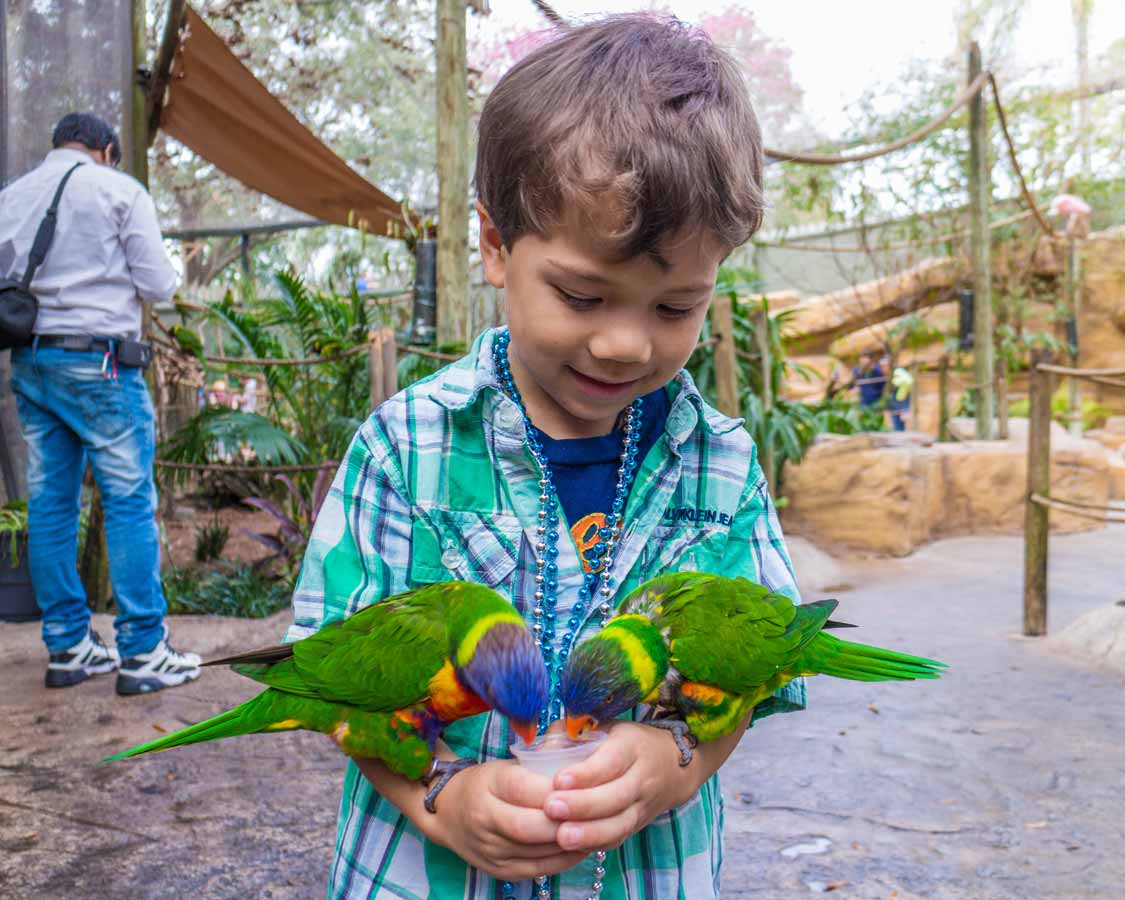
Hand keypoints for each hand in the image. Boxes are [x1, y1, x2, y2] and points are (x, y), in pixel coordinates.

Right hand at [428, 758, 589, 879]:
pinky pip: (540, 869)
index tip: (586, 786)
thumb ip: (541, 764)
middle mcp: (485, 819)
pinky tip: (583, 845)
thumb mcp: (507, 765)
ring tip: (597, 828)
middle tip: (595, 812)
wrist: (448, 812)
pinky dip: (566, 858)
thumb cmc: (486, 783)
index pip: (525, 789)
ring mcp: (491, 849)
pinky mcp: (500, 871)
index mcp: (488, 784)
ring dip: (572, 841)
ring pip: (539, 851)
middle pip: (532, 826)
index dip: (558, 791)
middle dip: (567, 821)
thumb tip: (586, 757)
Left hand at [542, 722, 697, 852]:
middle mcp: (642, 777)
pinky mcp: (638, 825)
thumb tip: (543, 745)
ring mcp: (643, 805)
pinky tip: (573, 848)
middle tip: (551, 809)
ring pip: (620, 824)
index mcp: (632, 746)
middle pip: (616, 796)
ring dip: (590, 834)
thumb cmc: (625, 741)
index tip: (558, 780)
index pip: (611, 761)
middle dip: (583, 805)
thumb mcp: (605, 725)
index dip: (586, 773)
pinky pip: (618, 839)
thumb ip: (574, 732)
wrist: (672, 765)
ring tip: (561, 837)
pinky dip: (596, 845)